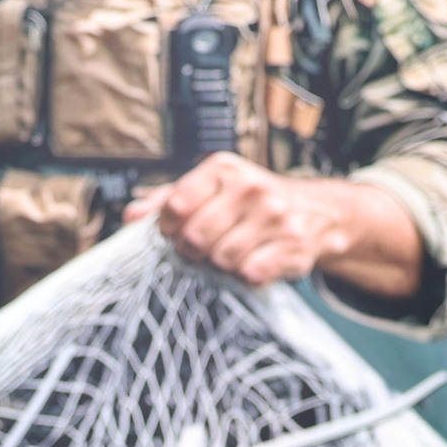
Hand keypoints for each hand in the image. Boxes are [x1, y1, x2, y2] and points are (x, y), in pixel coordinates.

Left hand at [131, 155, 422, 302]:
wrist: (317, 212)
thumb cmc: (250, 203)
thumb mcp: (211, 189)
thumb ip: (167, 201)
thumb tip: (130, 217)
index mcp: (223, 169)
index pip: (176, 206)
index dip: (169, 227)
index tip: (177, 231)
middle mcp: (251, 188)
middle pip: (196, 237)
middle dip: (193, 251)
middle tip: (203, 249)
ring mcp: (275, 217)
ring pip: (222, 259)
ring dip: (220, 265)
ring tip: (230, 254)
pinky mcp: (293, 246)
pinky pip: (251, 274)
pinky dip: (246, 276)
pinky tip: (253, 264)